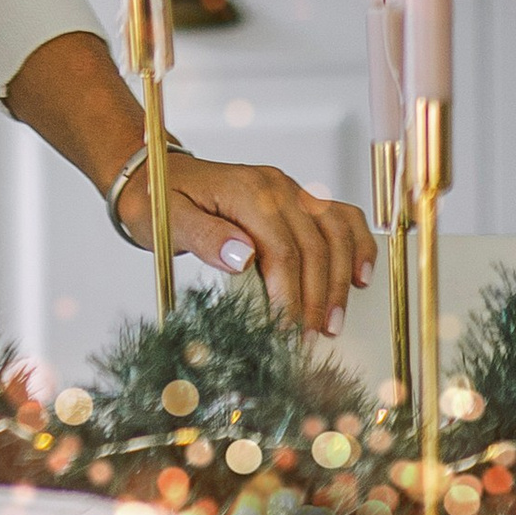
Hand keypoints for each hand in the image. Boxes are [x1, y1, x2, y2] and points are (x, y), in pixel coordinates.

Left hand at [117, 153, 377, 340]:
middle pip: (314, 246)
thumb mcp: (168, 221)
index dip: (290, 297)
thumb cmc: (159, 201)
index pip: (283, 250)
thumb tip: (244, 257)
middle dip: (318, 298)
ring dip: (340, 279)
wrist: (155, 175)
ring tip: (333, 321)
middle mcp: (275, 186)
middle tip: (310, 339)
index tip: (287, 333)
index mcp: (247, 191)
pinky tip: (360, 277)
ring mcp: (290, 190)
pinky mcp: (296, 199)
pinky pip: (340, 217)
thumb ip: (204, 237)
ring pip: (335, 233)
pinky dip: (356, 245)